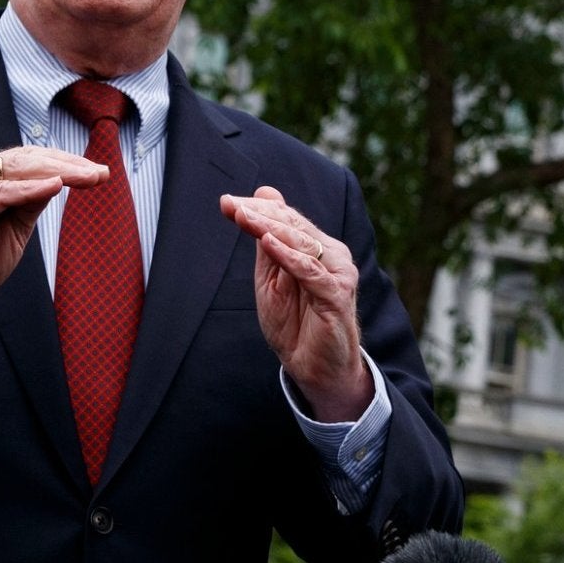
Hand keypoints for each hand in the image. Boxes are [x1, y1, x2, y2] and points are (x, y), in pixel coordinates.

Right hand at [0, 146, 107, 341]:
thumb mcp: (13, 231)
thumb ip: (29, 205)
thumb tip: (59, 181)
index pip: (27, 160)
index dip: (64, 162)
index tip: (97, 173)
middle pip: (25, 160)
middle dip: (67, 164)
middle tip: (100, 173)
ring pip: (15, 171)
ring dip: (56, 172)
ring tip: (88, 177)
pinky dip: (27, 190)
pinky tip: (55, 186)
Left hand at [219, 186, 371, 421]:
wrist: (313, 369)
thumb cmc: (294, 324)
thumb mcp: (271, 279)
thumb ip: (267, 241)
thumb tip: (263, 193)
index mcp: (316, 248)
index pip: (286, 218)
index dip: (257, 208)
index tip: (226, 202)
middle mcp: (331, 255)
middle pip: (293, 226)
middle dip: (260, 214)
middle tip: (231, 206)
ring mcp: (337, 274)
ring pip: (302, 243)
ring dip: (271, 228)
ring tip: (245, 217)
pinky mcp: (337, 295)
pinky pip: (312, 272)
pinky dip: (290, 257)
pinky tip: (270, 244)